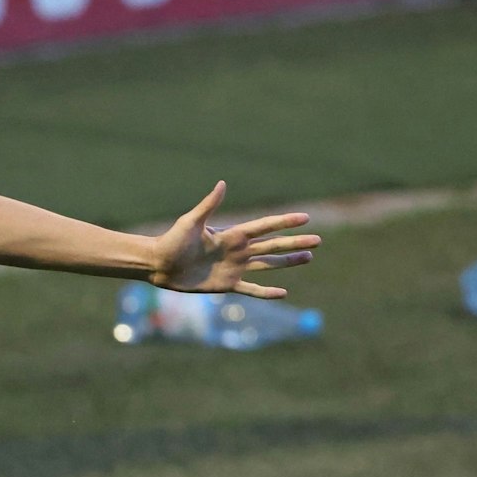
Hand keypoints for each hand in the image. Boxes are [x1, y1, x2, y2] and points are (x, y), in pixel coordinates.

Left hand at [150, 182, 319, 298]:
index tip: (305, 217)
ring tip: (309, 257)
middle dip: (295, 243)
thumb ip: (208, 205)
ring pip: (268, 265)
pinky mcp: (226, 285)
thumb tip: (222, 184)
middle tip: (318, 240)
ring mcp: (234, 268)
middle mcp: (237, 250)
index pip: (264, 227)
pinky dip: (267, 292)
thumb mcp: (191, 222)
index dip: (284, 222)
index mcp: (231, 234)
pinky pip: (251, 290)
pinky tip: (283, 292)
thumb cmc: (171, 240)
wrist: (158, 265)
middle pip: (273, 245)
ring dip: (288, 262)